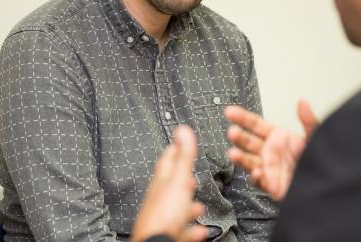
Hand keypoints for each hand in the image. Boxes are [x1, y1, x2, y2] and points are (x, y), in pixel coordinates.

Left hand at [131, 126, 208, 241]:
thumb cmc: (164, 215)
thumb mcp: (179, 180)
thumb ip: (183, 157)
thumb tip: (182, 129)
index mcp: (162, 183)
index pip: (167, 160)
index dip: (175, 148)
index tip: (179, 140)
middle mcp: (160, 199)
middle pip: (172, 185)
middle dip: (183, 179)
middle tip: (190, 174)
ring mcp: (163, 218)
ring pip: (177, 209)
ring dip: (188, 205)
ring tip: (198, 205)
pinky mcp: (169, 235)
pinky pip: (182, 230)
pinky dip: (192, 229)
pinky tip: (200, 231)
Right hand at [225, 99, 318, 200]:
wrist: (326, 183)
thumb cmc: (319, 159)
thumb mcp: (315, 137)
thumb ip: (308, 121)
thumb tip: (302, 101)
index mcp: (277, 137)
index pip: (255, 125)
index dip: (242, 118)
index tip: (230, 111)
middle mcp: (270, 151)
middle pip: (248, 142)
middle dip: (239, 137)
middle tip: (232, 132)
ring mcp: (269, 168)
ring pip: (249, 161)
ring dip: (240, 157)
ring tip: (233, 153)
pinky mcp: (272, 185)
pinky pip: (260, 182)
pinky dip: (257, 177)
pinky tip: (257, 172)